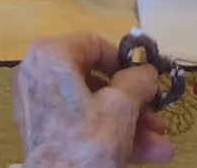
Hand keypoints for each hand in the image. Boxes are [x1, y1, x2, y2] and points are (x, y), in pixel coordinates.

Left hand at [13, 34, 173, 167]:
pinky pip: (81, 125)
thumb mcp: (122, 106)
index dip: (125, 61)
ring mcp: (38, 107)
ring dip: (129, 124)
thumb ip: (139, 81)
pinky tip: (145, 154)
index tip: (146, 80)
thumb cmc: (88, 142)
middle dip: (134, 103)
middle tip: (157, 118)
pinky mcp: (42, 134)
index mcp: (49, 57)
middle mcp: (36, 75)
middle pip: (95, 81)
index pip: (93, 44)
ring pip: (92, 107)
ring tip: (160, 146)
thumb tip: (147, 71)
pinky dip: (109, 135)